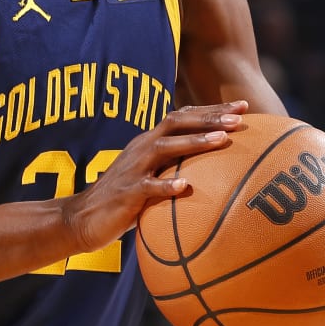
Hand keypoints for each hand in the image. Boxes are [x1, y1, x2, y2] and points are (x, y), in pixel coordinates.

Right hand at [58, 101, 247, 252]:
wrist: (82, 218)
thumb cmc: (124, 200)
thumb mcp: (151, 177)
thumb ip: (174, 168)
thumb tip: (216, 172)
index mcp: (149, 143)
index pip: (183, 117)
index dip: (212, 110)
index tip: (243, 107)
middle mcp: (142, 149)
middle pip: (177, 123)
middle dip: (209, 118)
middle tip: (239, 118)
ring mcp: (133, 169)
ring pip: (165, 148)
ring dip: (194, 142)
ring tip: (221, 140)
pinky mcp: (126, 193)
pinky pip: (147, 187)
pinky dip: (166, 186)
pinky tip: (185, 186)